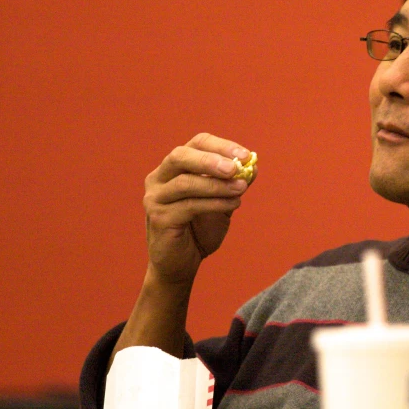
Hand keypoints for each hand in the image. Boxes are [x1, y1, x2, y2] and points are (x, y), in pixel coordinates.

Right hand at [142, 133, 255, 284]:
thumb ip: (233, 184)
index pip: (196, 144)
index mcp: (174, 167)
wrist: (181, 264)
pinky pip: (189, 206)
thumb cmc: (200, 229)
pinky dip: (215, 203)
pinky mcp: (159, 218)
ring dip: (217, 185)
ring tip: (241, 189)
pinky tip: (233, 205)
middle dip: (211, 160)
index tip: (245, 155)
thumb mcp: (222, 202)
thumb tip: (253, 166)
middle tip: (236, 168)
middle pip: (181, 156)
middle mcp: (159, 178)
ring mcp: (155, 198)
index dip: (221, 146)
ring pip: (186, 183)